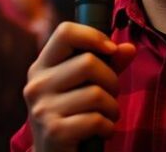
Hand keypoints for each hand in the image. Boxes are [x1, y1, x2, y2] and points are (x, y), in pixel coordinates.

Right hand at [23, 22, 135, 151]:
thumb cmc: (73, 115)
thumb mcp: (85, 85)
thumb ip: (107, 64)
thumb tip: (129, 48)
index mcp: (42, 66)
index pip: (65, 32)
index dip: (93, 36)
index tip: (111, 50)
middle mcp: (37, 84)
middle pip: (88, 62)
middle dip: (111, 80)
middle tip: (111, 94)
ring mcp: (42, 109)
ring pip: (96, 93)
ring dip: (112, 108)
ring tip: (107, 115)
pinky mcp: (53, 132)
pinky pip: (95, 120)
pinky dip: (107, 127)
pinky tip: (102, 131)